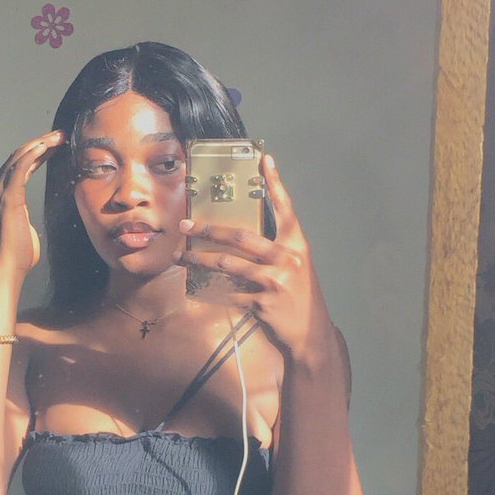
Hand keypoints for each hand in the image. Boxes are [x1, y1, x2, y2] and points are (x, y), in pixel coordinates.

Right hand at [0, 130, 63, 274]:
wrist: (9, 267)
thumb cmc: (19, 252)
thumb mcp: (24, 225)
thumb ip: (24, 213)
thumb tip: (33, 216)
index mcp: (0, 194)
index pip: (18, 164)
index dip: (36, 151)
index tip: (54, 143)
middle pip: (18, 156)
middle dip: (40, 142)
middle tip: (60, 134)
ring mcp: (0, 193)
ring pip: (19, 158)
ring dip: (39, 144)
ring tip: (58, 137)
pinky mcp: (8, 199)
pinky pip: (19, 170)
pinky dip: (31, 155)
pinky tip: (44, 147)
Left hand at [176, 154, 337, 371]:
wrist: (312, 333)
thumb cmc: (300, 296)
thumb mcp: (296, 267)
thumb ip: (275, 250)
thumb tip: (239, 237)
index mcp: (297, 245)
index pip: (286, 208)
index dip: (276, 183)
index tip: (264, 160)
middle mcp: (287, 258)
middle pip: (240, 236)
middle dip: (208, 229)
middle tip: (185, 224)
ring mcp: (275, 281)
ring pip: (227, 264)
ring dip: (199, 259)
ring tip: (182, 256)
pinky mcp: (263, 302)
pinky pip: (228, 292)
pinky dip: (210, 289)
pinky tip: (195, 285)